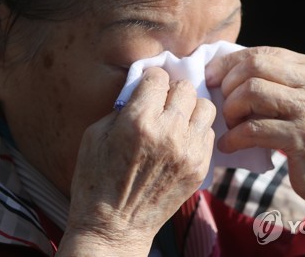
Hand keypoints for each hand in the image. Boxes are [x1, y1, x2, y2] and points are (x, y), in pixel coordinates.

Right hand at [59, 67, 215, 255]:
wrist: (114, 227)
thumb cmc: (96, 180)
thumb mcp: (95, 134)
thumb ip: (123, 107)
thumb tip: (144, 91)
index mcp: (138, 121)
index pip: (158, 77)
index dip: (150, 79)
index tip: (146, 88)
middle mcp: (169, 133)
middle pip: (186, 87)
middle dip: (171, 90)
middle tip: (160, 103)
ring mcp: (189, 152)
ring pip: (205, 107)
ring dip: (189, 108)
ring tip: (176, 119)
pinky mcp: (200, 168)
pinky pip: (209, 133)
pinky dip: (196, 130)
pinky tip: (181, 139)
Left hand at [205, 46, 304, 255]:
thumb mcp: (302, 100)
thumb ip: (275, 81)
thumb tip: (222, 70)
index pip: (264, 53)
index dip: (230, 63)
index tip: (211, 76)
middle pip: (254, 67)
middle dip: (228, 85)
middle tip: (224, 106)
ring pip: (251, 92)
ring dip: (230, 110)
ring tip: (231, 126)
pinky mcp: (304, 137)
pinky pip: (253, 129)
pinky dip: (232, 138)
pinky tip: (227, 145)